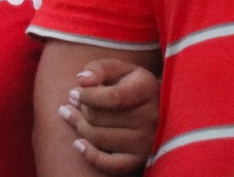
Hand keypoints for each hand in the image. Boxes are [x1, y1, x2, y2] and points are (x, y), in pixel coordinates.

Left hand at [58, 59, 160, 175]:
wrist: (160, 107)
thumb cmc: (132, 84)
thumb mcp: (120, 68)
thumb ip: (99, 68)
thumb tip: (81, 81)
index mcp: (147, 89)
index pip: (113, 97)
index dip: (87, 96)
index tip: (74, 93)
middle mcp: (151, 117)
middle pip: (101, 118)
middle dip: (82, 109)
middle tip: (75, 103)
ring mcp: (147, 141)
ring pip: (99, 138)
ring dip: (80, 127)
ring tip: (75, 116)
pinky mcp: (141, 159)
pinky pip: (110, 164)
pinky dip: (90, 155)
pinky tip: (79, 143)